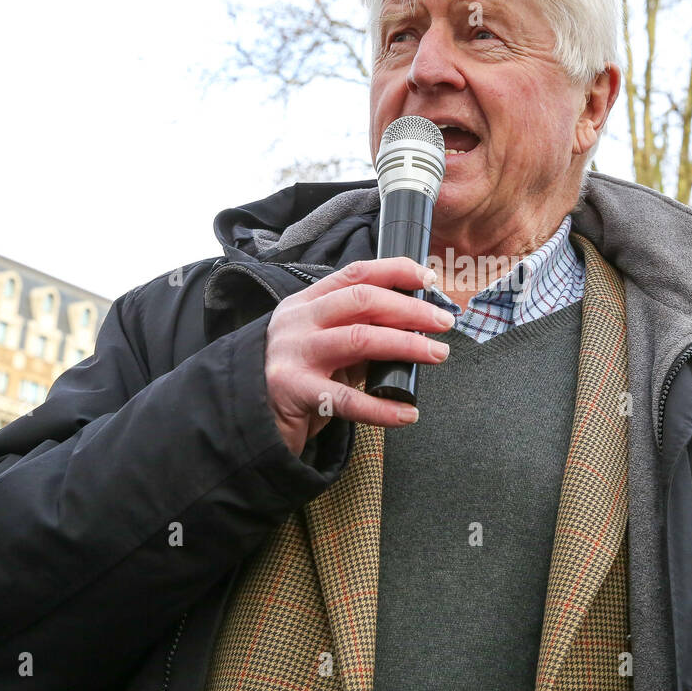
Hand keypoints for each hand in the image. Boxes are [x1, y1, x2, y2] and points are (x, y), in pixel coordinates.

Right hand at [264, 257, 454, 455]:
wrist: (248, 419)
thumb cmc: (295, 379)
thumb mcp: (324, 346)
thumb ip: (357, 333)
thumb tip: (411, 327)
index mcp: (306, 303)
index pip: (356, 274)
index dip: (396, 271)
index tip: (429, 280)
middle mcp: (298, 322)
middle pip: (362, 301)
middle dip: (410, 309)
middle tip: (443, 322)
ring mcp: (294, 354)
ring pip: (359, 339)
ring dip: (406, 346)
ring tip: (437, 354)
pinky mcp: (294, 391)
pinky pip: (347, 398)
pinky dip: (383, 408)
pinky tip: (407, 413)